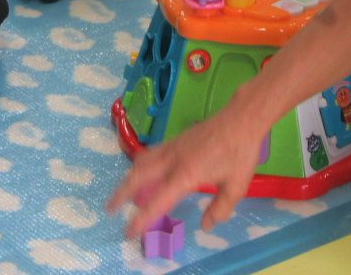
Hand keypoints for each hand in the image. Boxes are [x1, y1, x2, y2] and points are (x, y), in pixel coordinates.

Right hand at [107, 104, 264, 239]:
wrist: (241, 118)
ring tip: (120, 192)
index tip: (129, 231)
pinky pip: (150, 153)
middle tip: (109, 208)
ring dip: (127, 178)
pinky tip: (141, 171)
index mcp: (186, 174)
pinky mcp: (175, 140)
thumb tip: (206, 226)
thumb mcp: (236, 186)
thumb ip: (220, 208)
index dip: (142, 218)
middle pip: (138, 176)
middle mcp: (173, 160)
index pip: (158, 201)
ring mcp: (172, 147)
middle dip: (121, 193)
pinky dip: (140, 165)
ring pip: (141, 162)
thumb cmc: (240, 153)